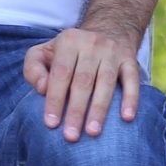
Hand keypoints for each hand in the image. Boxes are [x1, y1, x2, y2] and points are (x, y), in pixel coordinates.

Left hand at [23, 25, 145, 142]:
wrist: (108, 30)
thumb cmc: (68, 52)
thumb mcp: (44, 52)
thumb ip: (33, 69)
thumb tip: (42, 89)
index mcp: (68, 41)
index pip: (60, 74)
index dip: (55, 99)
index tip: (51, 124)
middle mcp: (92, 44)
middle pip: (83, 81)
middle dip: (76, 110)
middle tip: (71, 136)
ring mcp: (113, 52)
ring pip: (106, 83)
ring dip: (99, 109)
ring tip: (93, 132)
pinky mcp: (130, 60)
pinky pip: (132, 80)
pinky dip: (130, 98)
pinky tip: (127, 118)